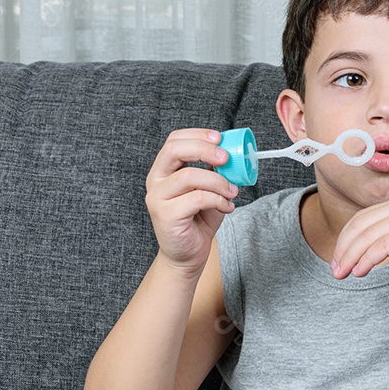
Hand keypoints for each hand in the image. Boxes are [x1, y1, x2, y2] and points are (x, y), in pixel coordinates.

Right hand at [145, 128, 237, 278]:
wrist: (188, 254)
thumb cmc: (198, 219)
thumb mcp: (210, 188)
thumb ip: (216, 171)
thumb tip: (232, 154)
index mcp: (164, 169)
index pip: (174, 141)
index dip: (197, 135)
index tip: (219, 137)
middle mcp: (156, 180)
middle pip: (174, 150)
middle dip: (204, 149)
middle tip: (226, 158)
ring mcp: (157, 198)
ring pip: (190, 176)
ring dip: (218, 182)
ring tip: (232, 192)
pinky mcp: (165, 215)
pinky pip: (197, 198)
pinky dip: (218, 199)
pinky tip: (226, 207)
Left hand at [330, 196, 388, 298]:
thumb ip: (378, 239)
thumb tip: (347, 248)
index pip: (360, 219)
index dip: (344, 240)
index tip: (336, 261)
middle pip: (360, 225)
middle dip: (343, 250)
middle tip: (336, 271)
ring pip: (368, 236)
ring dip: (350, 257)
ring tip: (343, 274)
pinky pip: (380, 246)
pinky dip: (366, 261)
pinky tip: (360, 272)